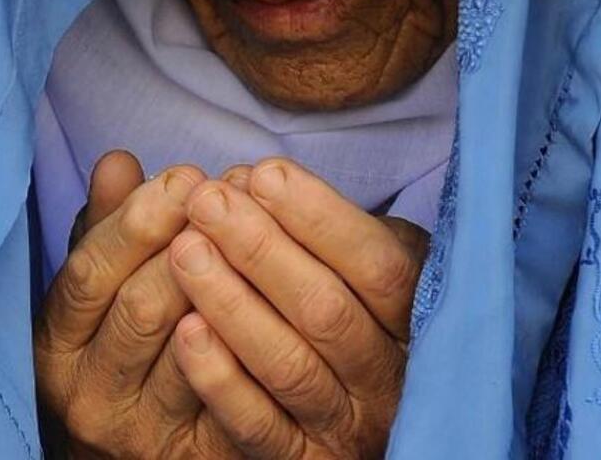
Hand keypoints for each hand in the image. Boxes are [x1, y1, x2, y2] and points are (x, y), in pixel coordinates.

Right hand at [35, 153, 285, 457]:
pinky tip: (280, 293)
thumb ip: (107, 226)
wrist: (133, 440)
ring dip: (235, 279)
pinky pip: (236, 388)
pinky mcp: (194, 453)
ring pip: (195, 342)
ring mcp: (142, 431)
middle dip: (196, 241)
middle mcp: (89, 393)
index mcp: (57, 344)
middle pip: (144, 305)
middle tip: (234, 198)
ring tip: (264, 231)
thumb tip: (118, 160)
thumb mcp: (101, 286)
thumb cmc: (118, 343)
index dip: (139, 220)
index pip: (91, 273)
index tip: (186, 177)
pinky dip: (257, 334)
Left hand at [169, 158, 426, 458]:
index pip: (378, 265)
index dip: (320, 217)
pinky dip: (221, 379)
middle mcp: (389, 375)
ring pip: (289, 365)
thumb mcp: (364, 258)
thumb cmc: (356, 305)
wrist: (358, 401)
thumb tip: (248, 177)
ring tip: (186, 249)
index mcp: (414, 317)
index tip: (262, 174)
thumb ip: (324, 221)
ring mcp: (348, 425)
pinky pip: (258, 427)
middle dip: (261, 248)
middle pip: (326, 310)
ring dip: (232, 303)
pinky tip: (185, 329)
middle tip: (207, 201)